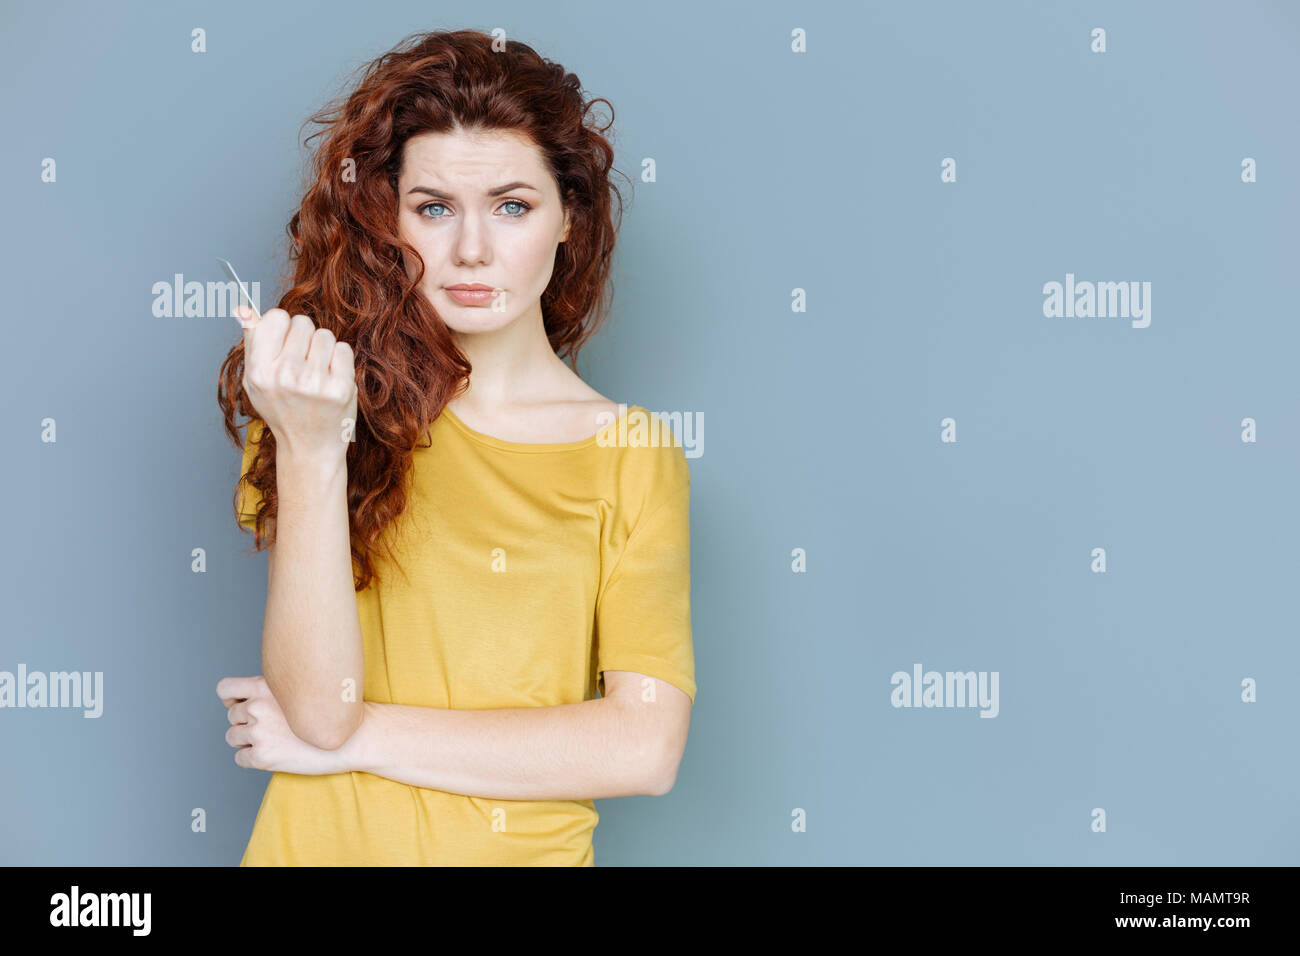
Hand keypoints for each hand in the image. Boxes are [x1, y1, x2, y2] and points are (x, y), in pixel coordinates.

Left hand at [218, 675, 349, 774]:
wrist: (352, 737)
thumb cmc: (331, 712)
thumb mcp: (300, 688)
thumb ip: (273, 691)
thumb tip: (252, 701)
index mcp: (265, 686)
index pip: (225, 689)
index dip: (232, 699)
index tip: (242, 706)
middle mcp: (258, 707)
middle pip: (231, 717)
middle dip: (246, 723)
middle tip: (270, 729)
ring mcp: (259, 732)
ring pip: (232, 738)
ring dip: (247, 741)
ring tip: (274, 741)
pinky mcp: (262, 756)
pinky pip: (240, 758)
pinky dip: (253, 759)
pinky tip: (275, 754)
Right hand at [237, 306, 357, 462]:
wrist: (309, 447)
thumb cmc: (283, 410)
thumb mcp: (256, 380)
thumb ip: (252, 342)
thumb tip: (244, 309)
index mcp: (260, 372)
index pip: (275, 317)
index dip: (283, 326)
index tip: (285, 343)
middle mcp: (285, 376)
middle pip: (302, 322)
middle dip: (304, 337)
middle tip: (302, 362)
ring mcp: (315, 383)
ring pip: (325, 334)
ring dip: (323, 349)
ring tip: (316, 372)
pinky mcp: (340, 389)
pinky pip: (343, 349)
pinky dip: (339, 360)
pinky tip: (330, 378)